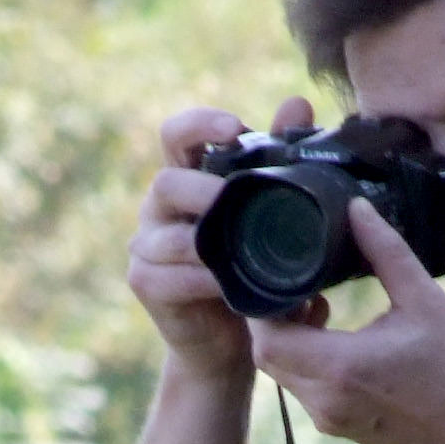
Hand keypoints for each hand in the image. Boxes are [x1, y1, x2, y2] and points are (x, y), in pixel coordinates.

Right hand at [127, 95, 321, 380]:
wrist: (231, 340)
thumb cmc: (251, 268)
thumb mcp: (269, 214)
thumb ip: (279, 159)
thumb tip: (299, 103)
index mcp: (188, 179)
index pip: (177, 135)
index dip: (199, 124)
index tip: (234, 126)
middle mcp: (160, 208)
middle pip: (166, 182)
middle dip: (202, 190)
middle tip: (233, 198)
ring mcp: (147, 246)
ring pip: (167, 236)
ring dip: (204, 242)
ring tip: (237, 249)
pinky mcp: (145, 283)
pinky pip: (168, 277)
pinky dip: (200, 281)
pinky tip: (225, 285)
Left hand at [248, 199, 444, 443]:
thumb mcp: (424, 301)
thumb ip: (386, 252)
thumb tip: (357, 209)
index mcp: (341, 366)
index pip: (268, 339)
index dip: (261, 308)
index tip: (279, 280)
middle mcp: (325, 398)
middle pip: (266, 356)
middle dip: (273, 321)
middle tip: (297, 289)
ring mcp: (327, 418)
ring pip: (281, 375)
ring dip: (288, 341)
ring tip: (317, 308)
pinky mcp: (335, 427)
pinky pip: (302, 390)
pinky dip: (304, 362)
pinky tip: (332, 340)